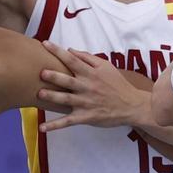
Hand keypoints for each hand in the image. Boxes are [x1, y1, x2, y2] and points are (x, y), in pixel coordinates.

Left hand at [37, 41, 152, 130]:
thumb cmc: (117, 84)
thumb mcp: (106, 67)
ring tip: (40, 94)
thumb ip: (88, 58)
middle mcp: (87, 88)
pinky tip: (42, 128)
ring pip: (66, 100)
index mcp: (91, 74)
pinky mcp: (86, 117)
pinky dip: (55, 126)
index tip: (45, 44)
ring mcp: (86, 103)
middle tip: (42, 73)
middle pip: (68, 81)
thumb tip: (70, 50)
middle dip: (55, 77)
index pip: (72, 60)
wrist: (131, 105)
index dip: (58, 52)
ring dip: (53, 97)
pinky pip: (68, 122)